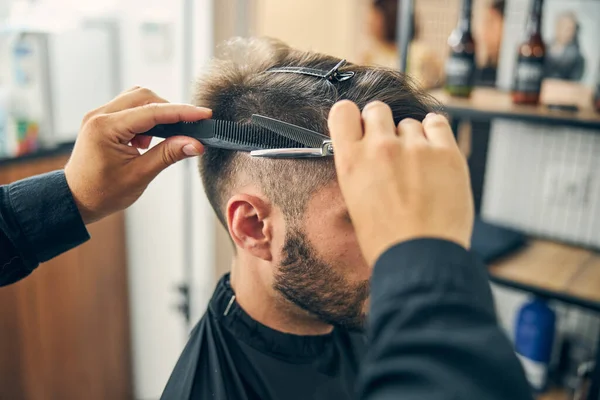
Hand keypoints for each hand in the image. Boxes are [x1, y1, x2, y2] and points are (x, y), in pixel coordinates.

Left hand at [64, 87, 210, 223]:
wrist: (75, 200)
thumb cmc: (102, 193)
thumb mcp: (140, 175)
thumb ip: (168, 154)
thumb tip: (195, 143)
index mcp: (106, 128)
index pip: (152, 112)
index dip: (181, 112)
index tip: (203, 114)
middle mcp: (100, 115)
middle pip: (144, 96)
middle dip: (169, 110)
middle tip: (186, 129)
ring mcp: (99, 116)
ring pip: (137, 99)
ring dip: (156, 113)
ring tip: (161, 139)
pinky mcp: (102, 121)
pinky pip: (129, 108)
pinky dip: (145, 119)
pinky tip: (146, 141)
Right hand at [328, 100, 473, 265]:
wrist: (420, 259)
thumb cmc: (386, 239)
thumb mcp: (355, 200)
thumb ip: (360, 167)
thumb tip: (368, 149)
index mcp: (351, 161)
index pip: (343, 111)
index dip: (353, 118)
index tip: (360, 127)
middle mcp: (380, 147)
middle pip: (377, 110)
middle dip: (382, 125)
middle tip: (391, 149)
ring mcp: (415, 148)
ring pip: (410, 122)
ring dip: (412, 138)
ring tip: (418, 168)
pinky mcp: (446, 152)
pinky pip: (438, 123)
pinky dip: (435, 134)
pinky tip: (434, 154)